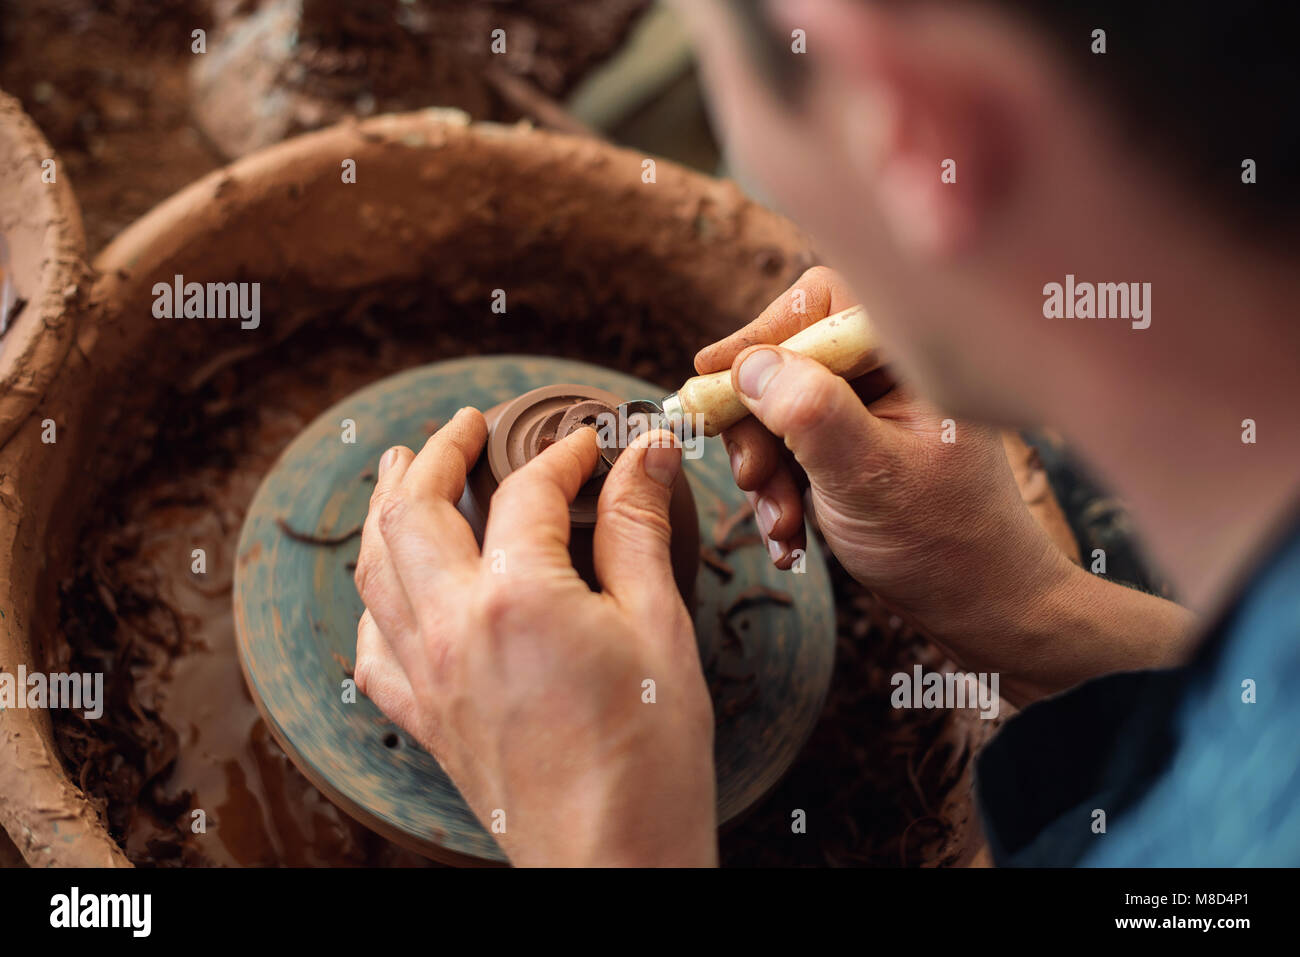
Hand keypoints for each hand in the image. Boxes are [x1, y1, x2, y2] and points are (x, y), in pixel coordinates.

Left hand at [352, 410, 716, 865]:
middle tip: (464, 425)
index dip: (561, 453)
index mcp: (515, 597)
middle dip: (437, 453)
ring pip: (375, 570)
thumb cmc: (648, 754)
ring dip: (385, 509)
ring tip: (401, 471)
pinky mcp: (426, 719)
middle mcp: (452, 627)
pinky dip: (375, 604)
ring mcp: (428, 676)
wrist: (614, 860)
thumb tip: (644, 453)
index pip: (526, 492)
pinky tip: (392, 590)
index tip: (590, 442)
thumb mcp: (659, 625)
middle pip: (414, 511)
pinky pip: (373, 650)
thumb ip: (638, 530)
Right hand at [697, 268, 1074, 682]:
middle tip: (751, 477)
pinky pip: (791, 453)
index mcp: (910, 360)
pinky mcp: (852, 452)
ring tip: (781, 525)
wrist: (981, 610)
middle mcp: (889, 375)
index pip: (820, 303)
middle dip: (759, 426)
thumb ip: (808, 412)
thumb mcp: (867, 476)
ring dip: (766, 473)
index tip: (713, 378)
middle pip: (787, 363)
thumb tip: (747, 365)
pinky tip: (788, 540)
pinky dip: (780, 494)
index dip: (761, 334)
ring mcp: (869, 414)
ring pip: (780, 414)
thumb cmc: (944, 543)